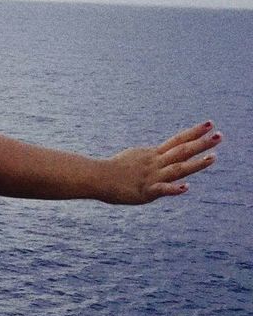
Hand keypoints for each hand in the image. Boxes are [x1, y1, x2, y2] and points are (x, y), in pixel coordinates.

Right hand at [102, 121, 221, 203]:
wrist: (96, 177)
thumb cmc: (112, 169)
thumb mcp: (134, 157)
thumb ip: (150, 157)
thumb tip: (159, 154)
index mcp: (152, 154)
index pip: (177, 140)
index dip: (194, 132)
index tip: (210, 124)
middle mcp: (155, 163)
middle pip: (182, 151)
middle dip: (201, 144)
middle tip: (220, 136)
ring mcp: (151, 176)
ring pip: (177, 169)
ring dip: (196, 164)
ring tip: (213, 158)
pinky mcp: (145, 192)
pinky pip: (161, 190)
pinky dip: (174, 189)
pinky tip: (186, 188)